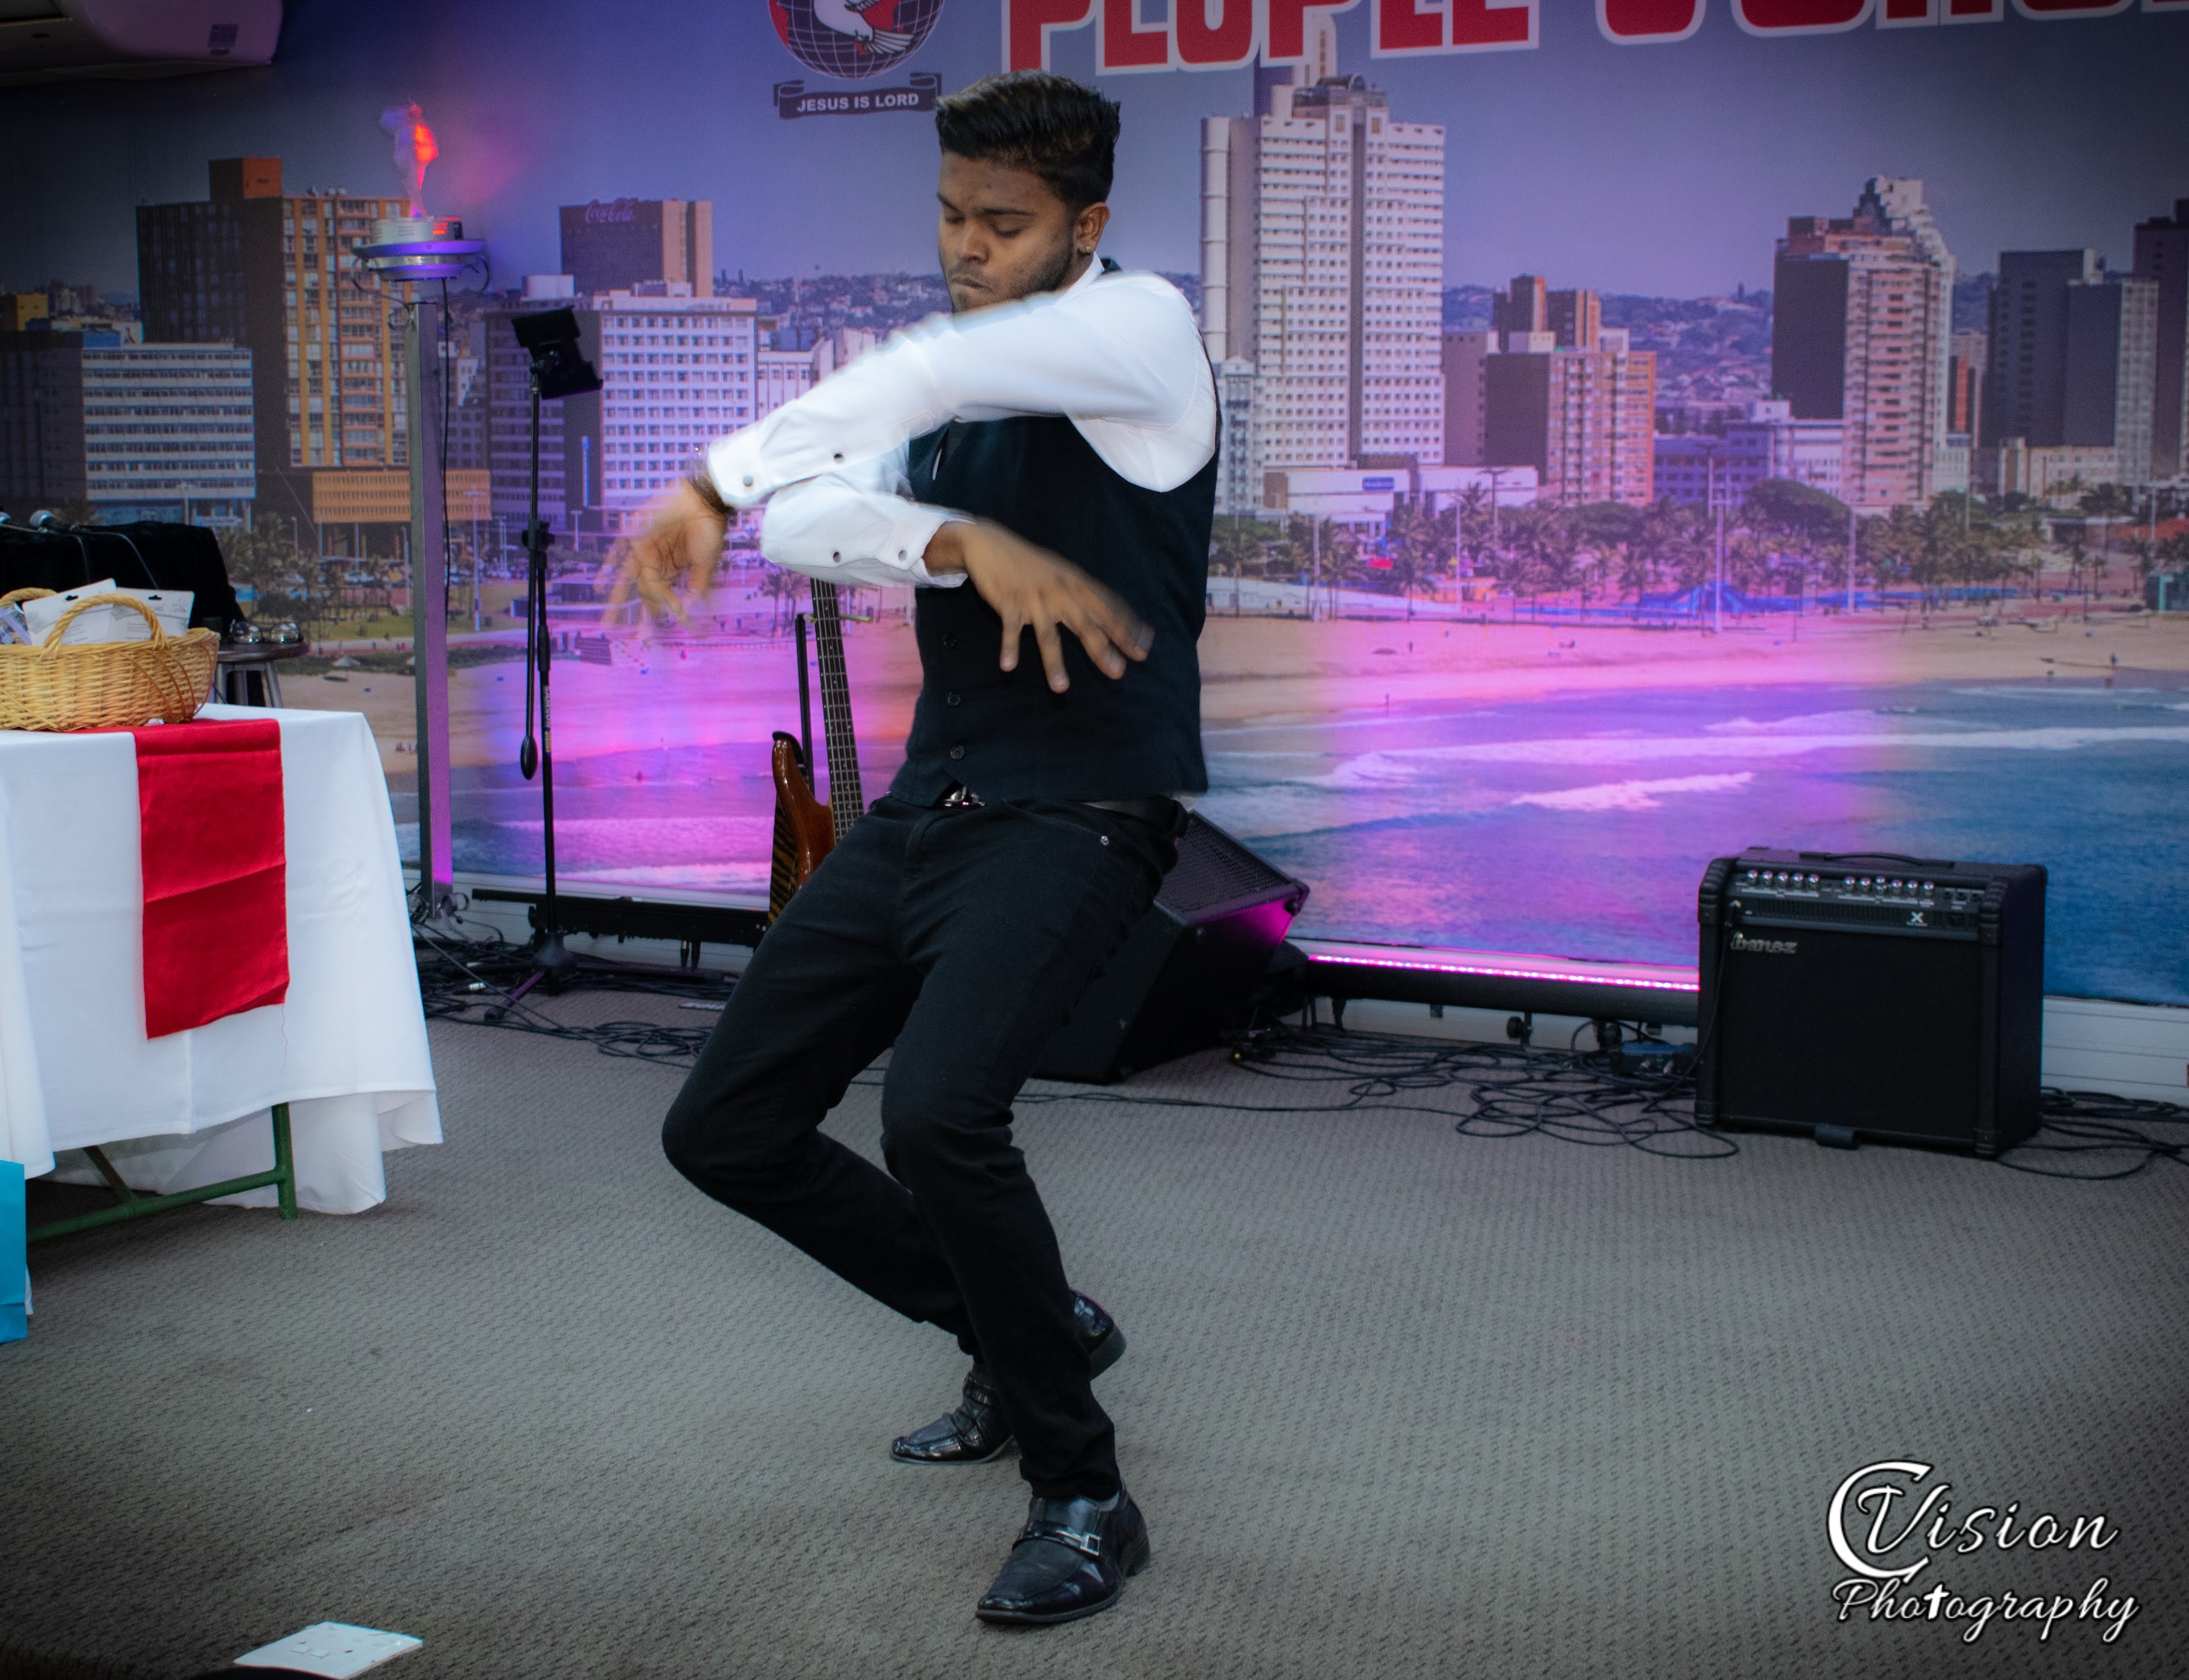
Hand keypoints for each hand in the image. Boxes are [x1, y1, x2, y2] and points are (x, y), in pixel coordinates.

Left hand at [604, 478, 724, 624]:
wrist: (704, 503)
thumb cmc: (709, 532)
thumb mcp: (705, 565)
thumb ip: (696, 587)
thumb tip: (686, 611)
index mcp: (671, 570)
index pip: (661, 597)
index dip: (658, 615)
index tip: (653, 635)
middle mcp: (654, 562)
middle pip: (640, 592)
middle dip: (633, 614)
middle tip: (626, 635)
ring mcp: (643, 549)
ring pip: (625, 577)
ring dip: (616, 599)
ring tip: (607, 621)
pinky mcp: (635, 534)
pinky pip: (617, 551)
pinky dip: (608, 566)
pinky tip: (599, 585)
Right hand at [924, 520, 1151, 692]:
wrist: (991, 544)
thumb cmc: (1031, 563)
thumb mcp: (1062, 573)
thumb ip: (1084, 592)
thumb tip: (1111, 612)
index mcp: (1076, 583)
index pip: (1108, 608)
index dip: (1127, 628)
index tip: (1144, 648)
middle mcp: (1059, 591)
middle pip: (1085, 624)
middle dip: (1102, 649)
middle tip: (1118, 672)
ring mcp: (1034, 598)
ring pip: (1048, 635)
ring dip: (1054, 663)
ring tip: (1062, 688)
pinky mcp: (1009, 602)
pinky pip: (1011, 629)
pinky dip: (1009, 647)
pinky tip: (1008, 667)